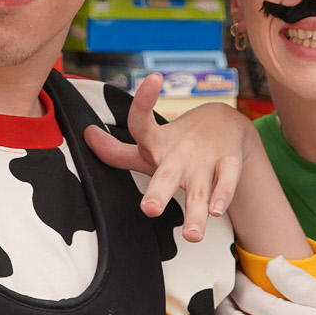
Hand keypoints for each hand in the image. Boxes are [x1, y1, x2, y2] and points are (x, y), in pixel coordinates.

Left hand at [84, 75, 254, 242]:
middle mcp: (179, 154)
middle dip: (158, 193)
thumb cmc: (177, 144)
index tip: (152, 80)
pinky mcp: (229, 164)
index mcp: (157, 144)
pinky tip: (217, 211)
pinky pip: (228, 181)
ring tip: (192, 234)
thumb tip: (86, 136)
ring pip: (201, 188)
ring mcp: (205, 160)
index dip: (142, 102)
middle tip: (149, 209)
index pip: (142, 122)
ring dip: (196, 211)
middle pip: (167, 175)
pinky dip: (225, 195)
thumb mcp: (148, 148)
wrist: (226, 124)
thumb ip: (117, 152)